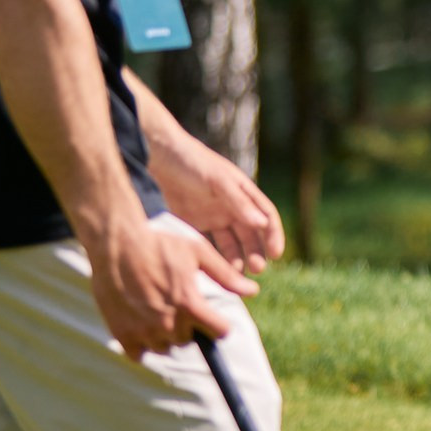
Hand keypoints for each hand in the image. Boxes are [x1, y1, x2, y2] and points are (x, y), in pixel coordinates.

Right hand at [85, 215, 256, 358]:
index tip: (213, 317)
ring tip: (160, 313)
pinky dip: (142, 345)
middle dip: (190, 327)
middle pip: (190, 340)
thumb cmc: (159, 244)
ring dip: (166, 336)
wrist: (116, 245)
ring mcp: (143, 330)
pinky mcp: (121, 333)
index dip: (220, 324)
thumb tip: (254, 291)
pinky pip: (138, 354)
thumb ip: (226, 275)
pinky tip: (143, 326)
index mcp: (189, 305)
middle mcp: (167, 323)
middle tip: (179, 306)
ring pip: (165, 347)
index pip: (219, 332)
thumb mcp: (198, 252)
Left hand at [147, 129, 284, 273]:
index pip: (266, 216)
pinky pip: (207, 245)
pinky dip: (212, 258)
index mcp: (242, 192)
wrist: (155, 155)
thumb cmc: (190, 162)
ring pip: (230, 243)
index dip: (273, 235)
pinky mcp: (192, 224)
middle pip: (250, 234)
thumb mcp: (216, 180)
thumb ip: (238, 202)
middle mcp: (231, 206)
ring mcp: (211, 216)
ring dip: (236, 259)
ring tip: (235, 275)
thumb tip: (262, 224)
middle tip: (255, 270)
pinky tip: (212, 270)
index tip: (275, 254)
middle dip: (255, 252)